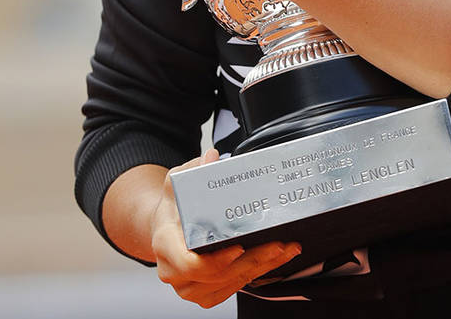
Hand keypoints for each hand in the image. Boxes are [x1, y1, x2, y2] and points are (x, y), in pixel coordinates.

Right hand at [151, 148, 301, 307]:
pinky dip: (254, 277)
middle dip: (252, 261)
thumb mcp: (176, 183)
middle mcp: (174, 271)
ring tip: (284, 251)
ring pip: (229, 285)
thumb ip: (194, 170)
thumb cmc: (172, 209)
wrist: (165, 230)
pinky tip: (273, 262)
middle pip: (217, 275)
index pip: (190, 263)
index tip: (239, 247)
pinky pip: (231, 290)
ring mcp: (189, 286)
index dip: (217, 260)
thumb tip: (211, 157)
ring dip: (260, 269)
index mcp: (165, 244)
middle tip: (277, 245)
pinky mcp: (204, 293)